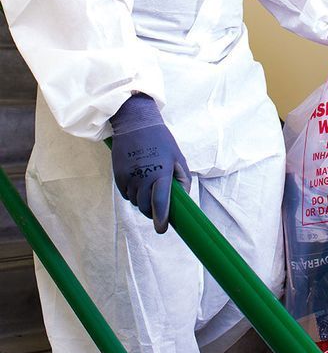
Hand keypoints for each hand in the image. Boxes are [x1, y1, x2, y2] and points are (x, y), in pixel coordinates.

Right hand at [110, 94, 190, 233]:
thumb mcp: (178, 157)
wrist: (135, 123)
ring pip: (135, 202)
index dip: (161, 220)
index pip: (160, 203)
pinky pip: (126, 194)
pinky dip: (133, 192)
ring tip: (148, 184)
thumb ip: (183, 180)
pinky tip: (138, 178)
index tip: (162, 229)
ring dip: (142, 200)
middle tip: (158, 203)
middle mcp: (143, 177)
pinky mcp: (118, 176)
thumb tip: (182, 201)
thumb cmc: (161, 141)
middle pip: (146, 208)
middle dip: (153, 210)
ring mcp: (129, 177)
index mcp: (161, 173)